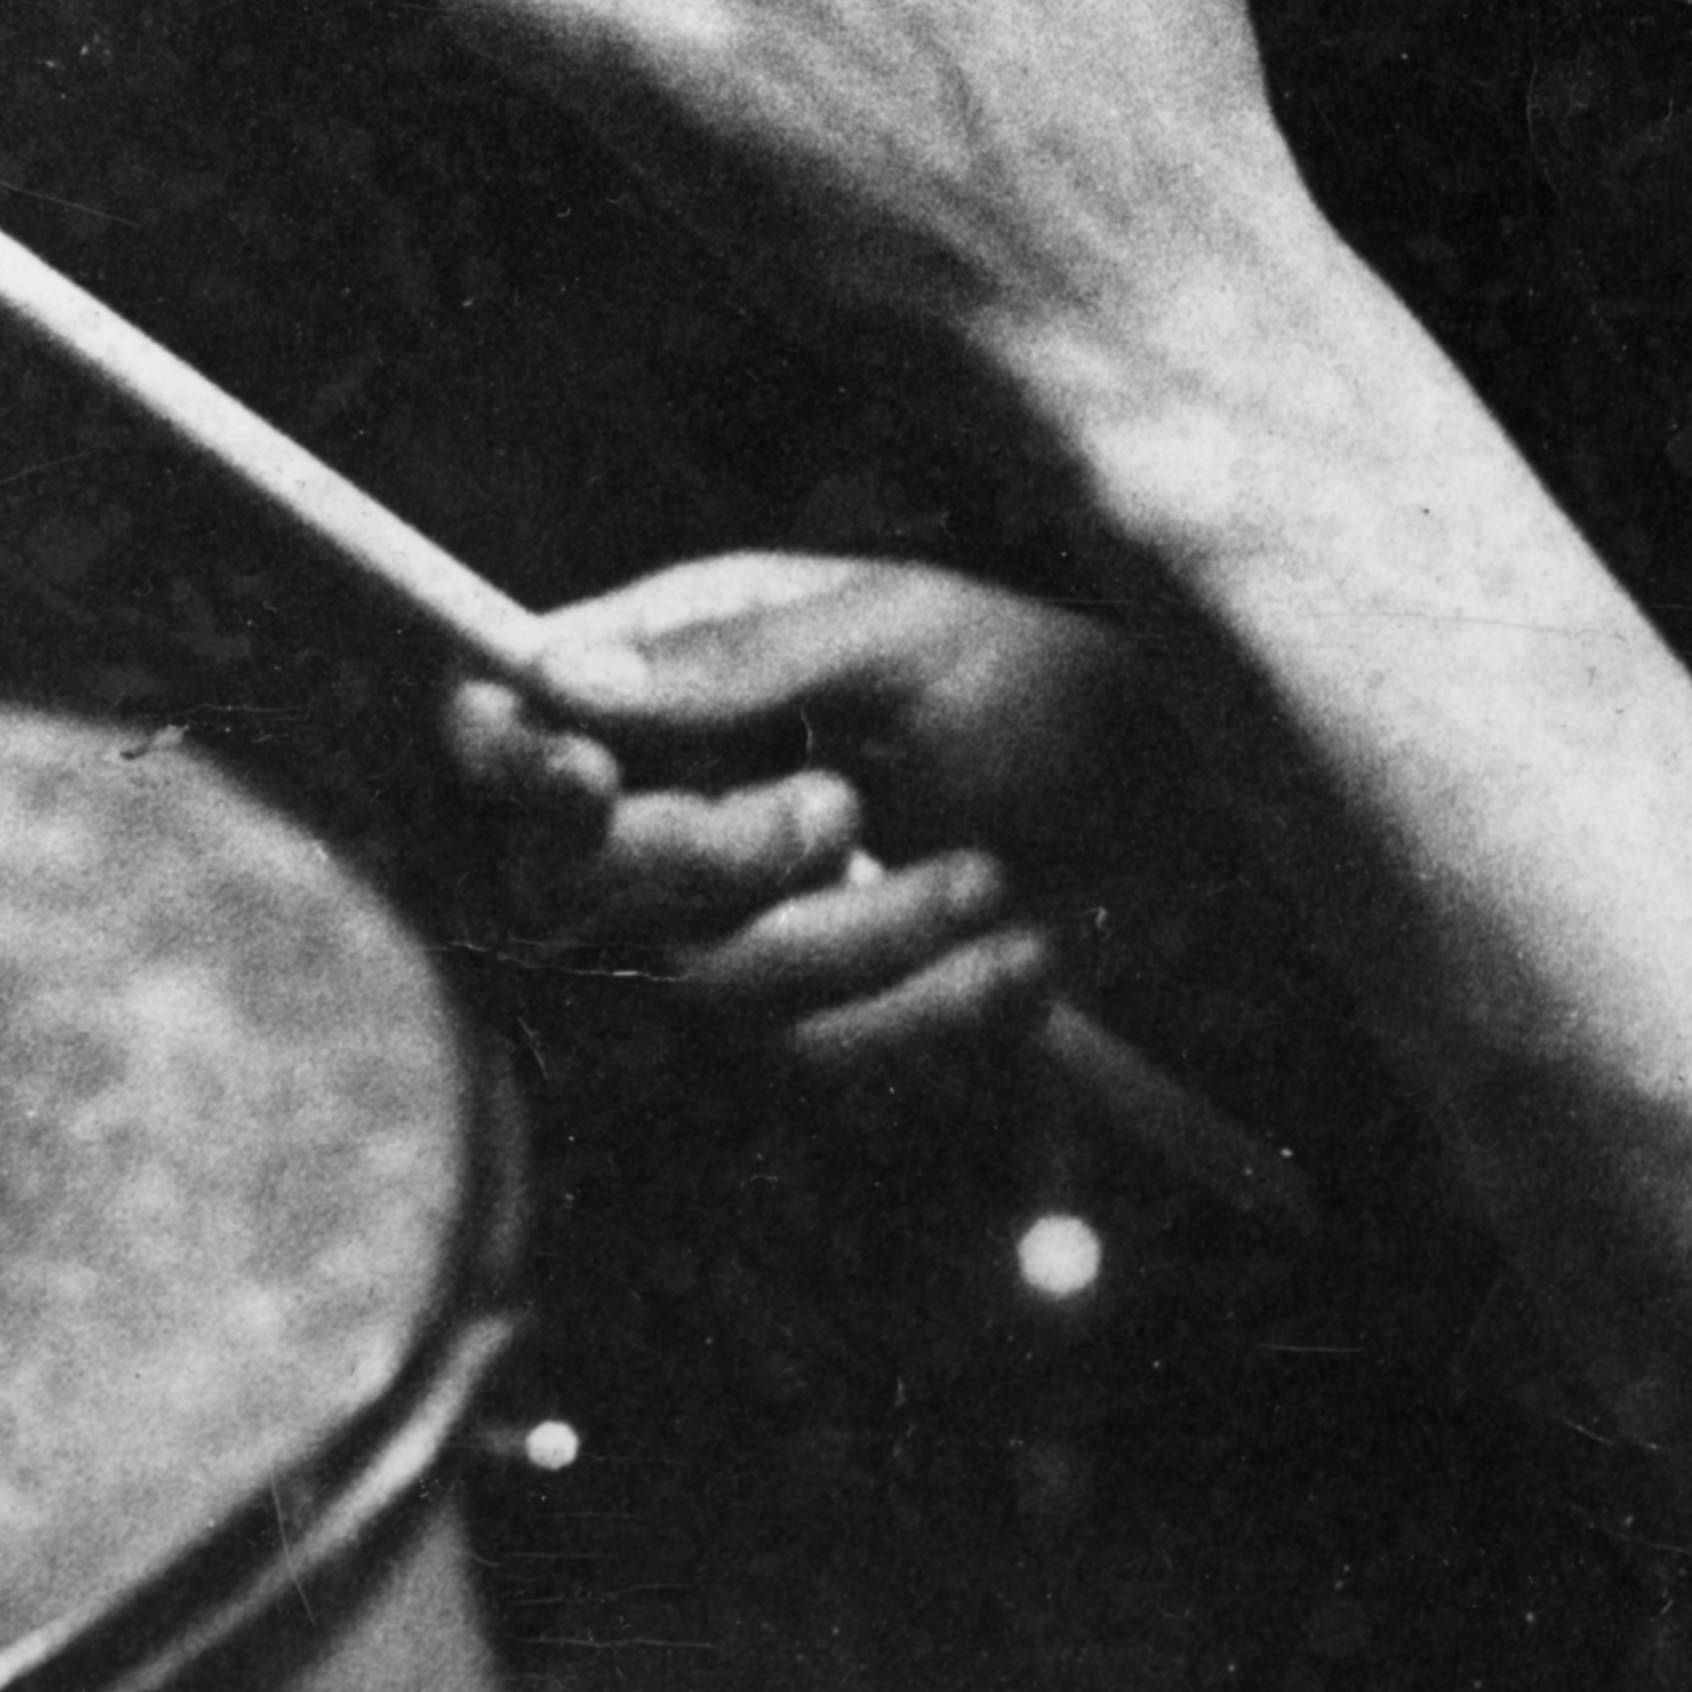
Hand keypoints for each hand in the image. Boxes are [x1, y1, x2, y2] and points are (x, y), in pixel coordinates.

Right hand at [444, 549, 1162, 1086]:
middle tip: (844, 809)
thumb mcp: (903, 634)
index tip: (582, 778)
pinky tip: (1024, 954)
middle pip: (570, 883)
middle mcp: (674, 803)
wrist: (1184, 819)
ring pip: (705, 982)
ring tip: (987, 874)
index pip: (508, 730)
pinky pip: (812, 1057)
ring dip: (863, 935)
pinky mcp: (814, 1025)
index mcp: (674, 676)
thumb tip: (560, 674)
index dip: (511, 764)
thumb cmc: (1044, 689)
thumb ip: (737, 655)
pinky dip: (931, 1009)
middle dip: (713, 857)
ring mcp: (733, 927)